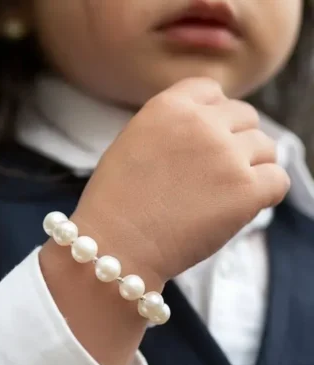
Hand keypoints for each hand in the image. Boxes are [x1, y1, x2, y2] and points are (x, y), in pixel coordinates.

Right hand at [73, 78, 289, 283]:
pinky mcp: (246, 190)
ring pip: (266, 148)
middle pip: (246, 117)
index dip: (214, 116)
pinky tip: (243, 207)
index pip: (212, 91)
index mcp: (169, 107)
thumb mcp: (133, 143)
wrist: (115, 246)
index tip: (208, 141)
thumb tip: (207, 129)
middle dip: (236, 142)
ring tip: (225, 195)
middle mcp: (202, 123)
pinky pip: (278, 180)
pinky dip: (267, 193)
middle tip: (217, 175)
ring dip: (252, 168)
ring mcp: (227, 155)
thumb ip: (171, 128)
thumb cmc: (116, 204)